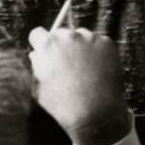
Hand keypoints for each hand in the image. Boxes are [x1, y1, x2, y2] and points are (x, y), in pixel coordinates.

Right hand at [28, 25, 130, 144]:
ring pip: (81, 36)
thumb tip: (37, 54)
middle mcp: (68, 36)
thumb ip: (36, 66)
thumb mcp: (38, 87)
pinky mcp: (107, 42)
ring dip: (80, 46)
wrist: (94, 111)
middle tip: (66, 63)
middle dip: (61, 45)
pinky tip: (97, 68)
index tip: (45, 53)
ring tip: (84, 69)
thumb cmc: (62, 104)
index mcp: (47, 45)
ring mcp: (90, 37)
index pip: (38, 33)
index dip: (40, 44)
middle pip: (61, 33)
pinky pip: (98, 42)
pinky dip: (97, 51)